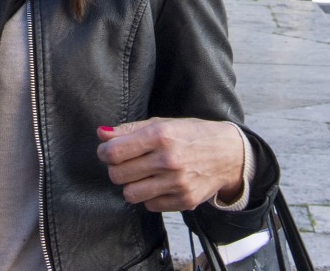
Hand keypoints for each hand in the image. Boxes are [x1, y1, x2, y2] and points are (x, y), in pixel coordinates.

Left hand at [95, 118, 245, 211]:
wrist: (228, 154)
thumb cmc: (192, 135)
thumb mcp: (162, 123)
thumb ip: (129, 130)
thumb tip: (102, 134)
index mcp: (160, 135)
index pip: (115, 152)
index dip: (104, 153)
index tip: (106, 152)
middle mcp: (168, 160)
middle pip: (118, 175)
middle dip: (115, 169)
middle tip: (123, 164)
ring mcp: (177, 183)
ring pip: (130, 194)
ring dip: (130, 185)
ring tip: (139, 175)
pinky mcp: (184, 201)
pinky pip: (150, 205)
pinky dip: (148, 197)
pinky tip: (157, 184)